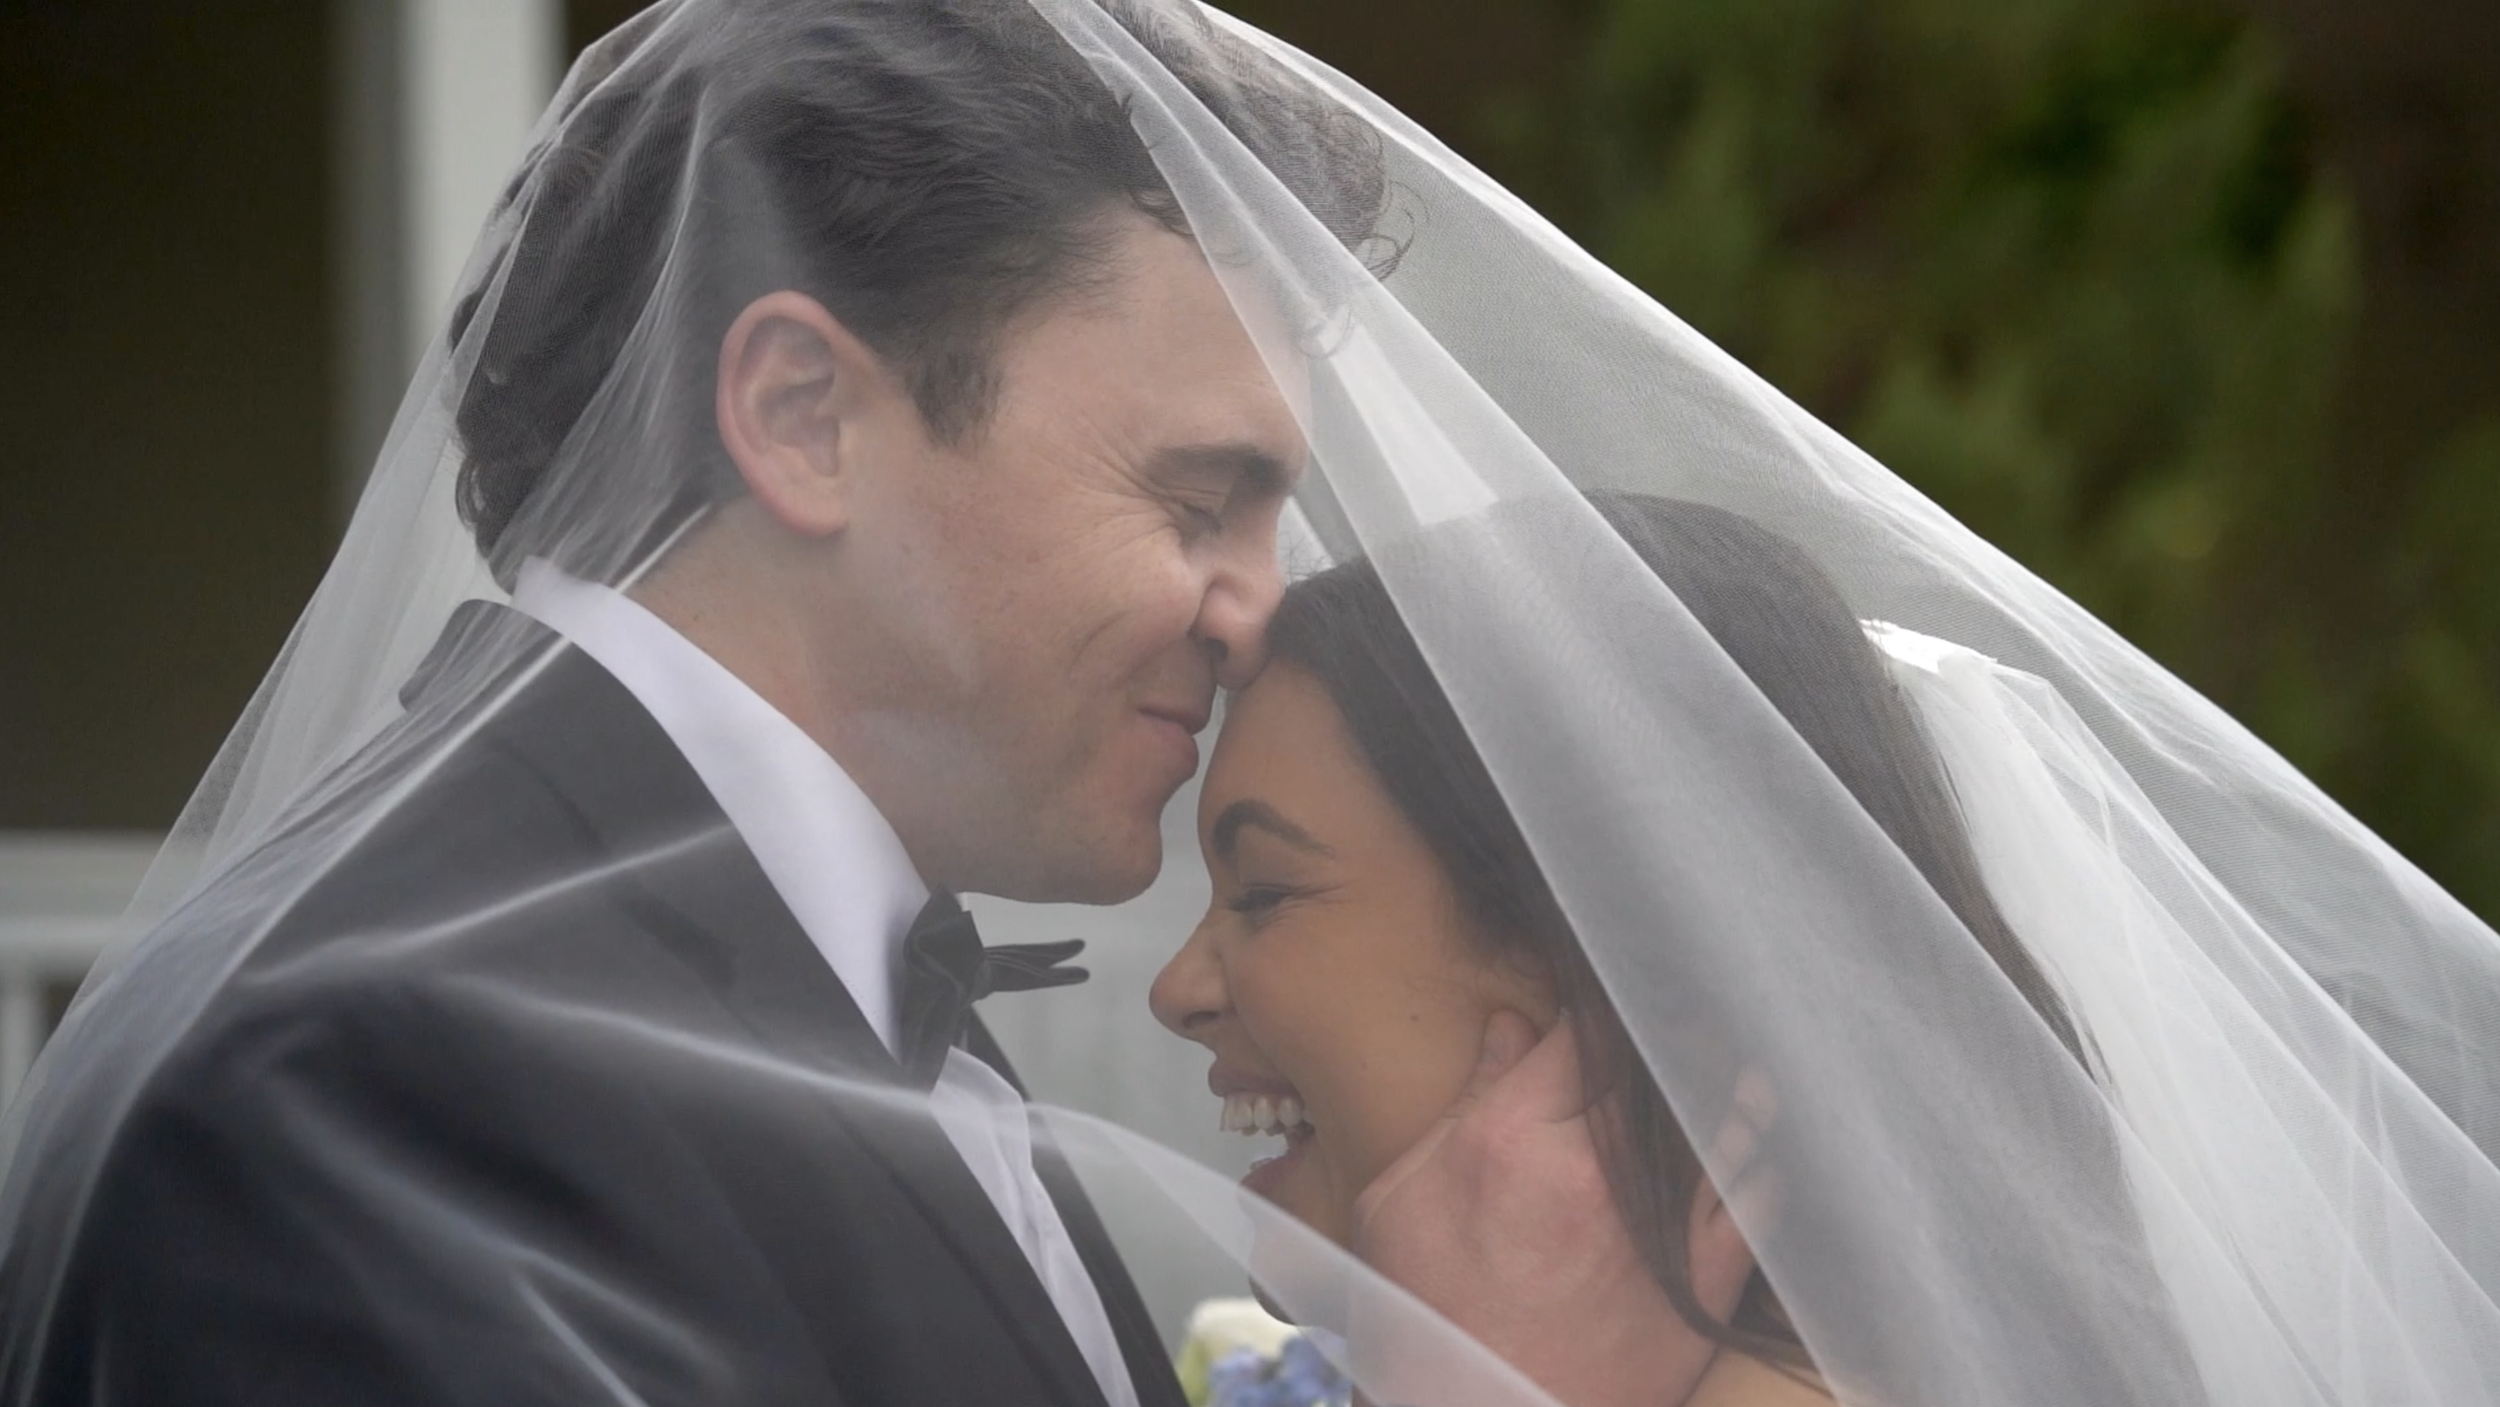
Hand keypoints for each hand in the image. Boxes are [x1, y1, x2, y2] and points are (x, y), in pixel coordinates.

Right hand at [1348, 1011, 1768, 1406]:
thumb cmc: (1426, 1315)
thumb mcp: (1402, 1198)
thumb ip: (1467, 1103)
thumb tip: (1513, 1028)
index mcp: (1509, 1142)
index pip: (1583, 1032)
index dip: (1605, 1003)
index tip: (1614, 996)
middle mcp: (1594, 1176)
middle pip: (1659, 1065)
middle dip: (1674, 1027)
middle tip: (1685, 1007)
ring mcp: (1658, 1231)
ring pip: (1725, 1120)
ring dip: (1732, 1079)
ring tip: (1735, 1055)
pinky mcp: (1703, 1286)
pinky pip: (1759, 1199)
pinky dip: (1762, 1159)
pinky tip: (1758, 1139)